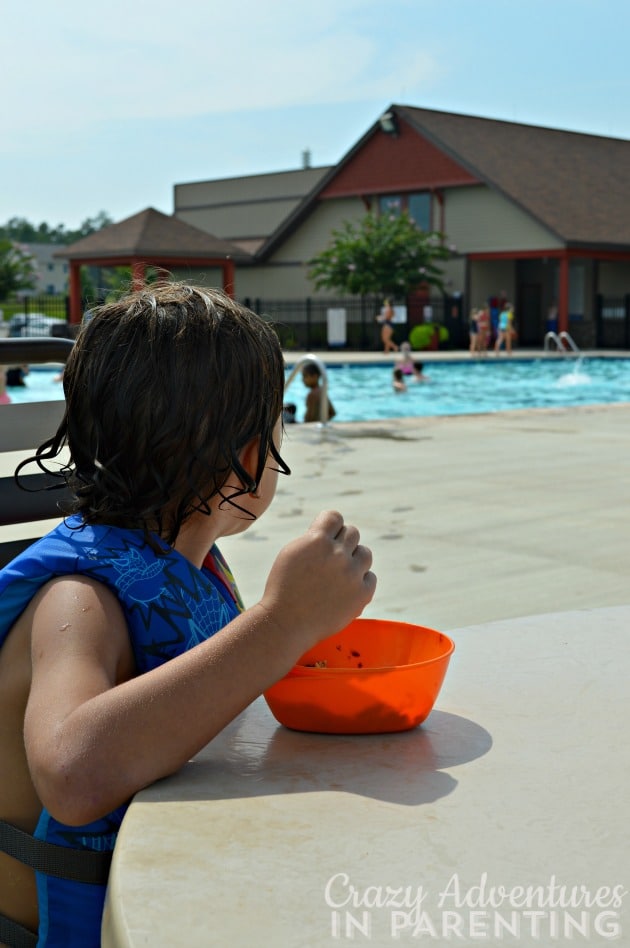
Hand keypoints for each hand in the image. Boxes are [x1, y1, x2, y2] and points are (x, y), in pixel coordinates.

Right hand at [259, 510, 375, 651]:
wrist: (287, 623)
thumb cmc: (285, 588)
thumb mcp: (292, 553)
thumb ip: (314, 538)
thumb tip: (334, 531)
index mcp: (317, 540)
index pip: (335, 517)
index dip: (330, 526)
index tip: (325, 538)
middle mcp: (337, 554)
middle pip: (352, 533)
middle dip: (342, 543)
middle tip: (330, 559)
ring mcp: (352, 574)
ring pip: (365, 553)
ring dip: (354, 560)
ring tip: (340, 573)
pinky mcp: (362, 594)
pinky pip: (370, 577)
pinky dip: (360, 582)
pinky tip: (345, 590)